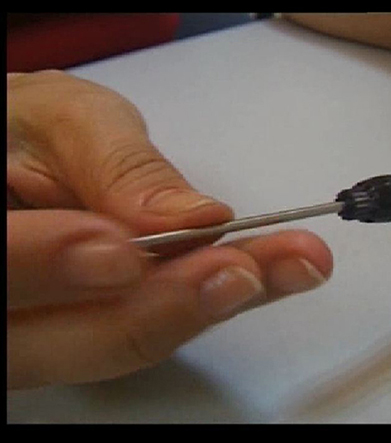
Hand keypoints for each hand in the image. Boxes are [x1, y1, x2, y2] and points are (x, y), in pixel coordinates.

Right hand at [7, 71, 332, 388]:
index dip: (54, 268)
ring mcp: (63, 326)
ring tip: (287, 266)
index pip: (3, 278)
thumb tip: (190, 218)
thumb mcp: (65, 123)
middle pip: (79, 339)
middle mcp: (16, 312)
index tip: (123, 250)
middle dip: (167, 307)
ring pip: (130, 342)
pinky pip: (160, 323)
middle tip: (245, 272)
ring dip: (212, 307)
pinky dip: (212, 297)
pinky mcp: (110, 320)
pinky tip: (263, 270)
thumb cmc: (34, 128)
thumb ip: (116, 169)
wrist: (30, 152)